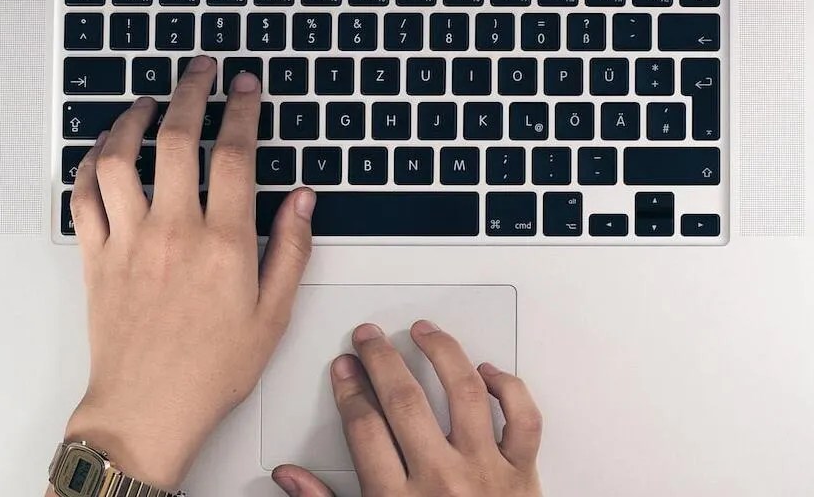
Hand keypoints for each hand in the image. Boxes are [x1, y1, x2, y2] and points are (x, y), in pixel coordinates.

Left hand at [63, 56, 316, 489]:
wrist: (147, 411)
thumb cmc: (210, 371)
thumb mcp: (272, 315)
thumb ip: (291, 250)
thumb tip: (304, 200)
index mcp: (224, 244)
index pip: (235, 154)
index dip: (242, 109)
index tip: (245, 87)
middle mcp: (174, 231)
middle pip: (178, 138)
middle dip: (192, 91)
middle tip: (200, 70)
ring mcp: (129, 240)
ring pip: (120, 157)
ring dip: (132, 119)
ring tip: (148, 102)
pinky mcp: (96, 256)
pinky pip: (83, 195)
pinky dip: (90, 164)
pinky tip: (104, 151)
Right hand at [272, 321, 543, 496]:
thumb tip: (290, 478)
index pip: (364, 427)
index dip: (350, 389)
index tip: (345, 369)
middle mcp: (441, 482)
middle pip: (404, 401)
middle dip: (381, 360)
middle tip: (369, 338)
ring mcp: (486, 473)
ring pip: (464, 393)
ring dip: (441, 353)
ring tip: (424, 332)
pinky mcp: (523, 474)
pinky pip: (522, 419)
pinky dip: (508, 388)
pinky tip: (487, 371)